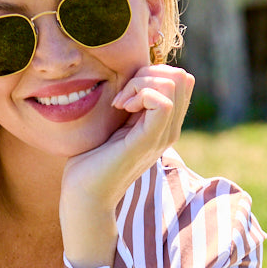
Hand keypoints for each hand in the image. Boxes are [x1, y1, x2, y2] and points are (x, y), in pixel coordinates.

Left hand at [59, 64, 194, 267]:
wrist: (84, 194)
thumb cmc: (92, 160)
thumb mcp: (116, 123)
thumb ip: (130, 103)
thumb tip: (134, 76)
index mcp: (164, 125)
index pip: (181, 79)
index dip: (152, 73)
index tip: (125, 93)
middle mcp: (169, 131)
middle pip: (181, 77)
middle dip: (147, 73)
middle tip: (122, 96)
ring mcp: (161, 137)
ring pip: (173, 84)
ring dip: (141, 83)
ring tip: (121, 103)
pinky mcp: (148, 142)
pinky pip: (163, 103)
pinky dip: (140, 94)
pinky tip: (122, 108)